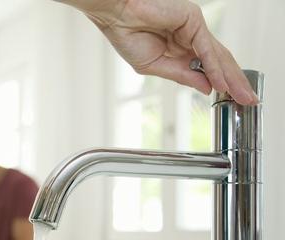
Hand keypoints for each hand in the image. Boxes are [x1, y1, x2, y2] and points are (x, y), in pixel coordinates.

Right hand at [61, 0, 257, 104]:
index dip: (221, 82)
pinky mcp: (193, 20)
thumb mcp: (156, 66)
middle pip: (219, 61)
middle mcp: (191, 36)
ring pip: (218, 56)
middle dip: (233, 82)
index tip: (231, 98)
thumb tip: (206, 87)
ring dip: (230, 77)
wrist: (116, 17)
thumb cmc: (127, 36)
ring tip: (240, 95)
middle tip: (246, 100)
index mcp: (181, 47)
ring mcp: (194, 27)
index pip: (208, 66)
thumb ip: (182, 75)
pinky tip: (221, 83)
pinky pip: (206, 49)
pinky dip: (214, 67)